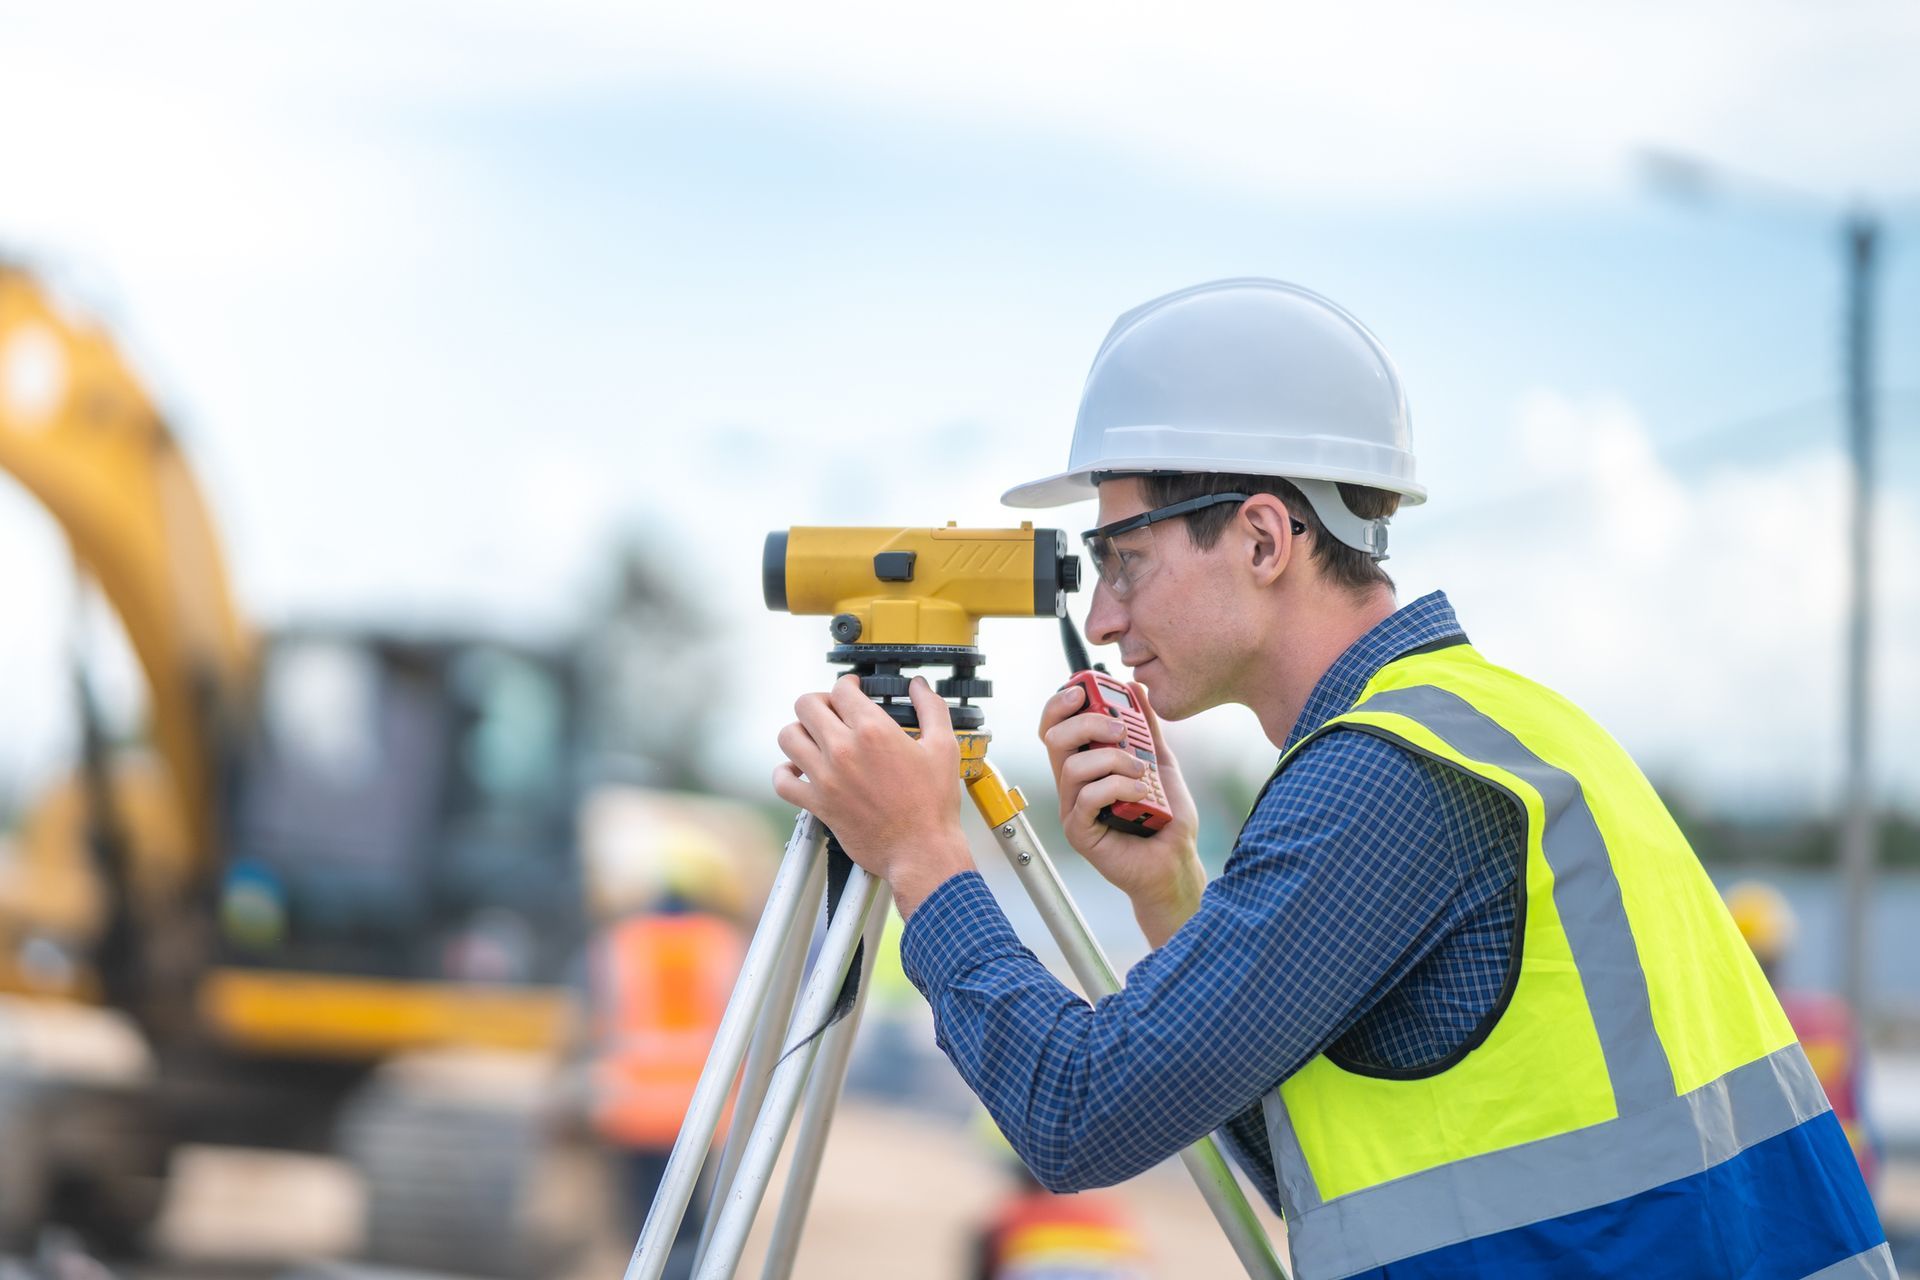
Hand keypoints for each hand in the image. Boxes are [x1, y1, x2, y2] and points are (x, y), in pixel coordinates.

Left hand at [773, 675, 974, 915]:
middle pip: (807, 705)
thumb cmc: (933, 804)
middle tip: (833, 711)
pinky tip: (799, 771)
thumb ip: (931, 709)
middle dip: (820, 702)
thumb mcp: (944, 748)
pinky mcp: (818, 804)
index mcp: (873, 731)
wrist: (921, 850)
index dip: (847, 685)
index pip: (841, 690)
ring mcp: (826, 778)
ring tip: (815, 738)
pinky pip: (782, 782)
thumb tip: (919, 686)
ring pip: (788, 737)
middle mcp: (843, 750)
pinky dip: (785, 773)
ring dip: (799, 731)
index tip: (852, 690)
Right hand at [1039, 680, 1203, 945]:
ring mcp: (1074, 809)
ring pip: (1072, 767)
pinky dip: (1118, 787)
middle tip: (1119, 730)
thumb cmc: (1166, 819)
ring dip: (1112, 760)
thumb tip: (1134, 689)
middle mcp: (1073, 786)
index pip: (1056, 727)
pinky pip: (1087, 798)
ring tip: (1141, 773)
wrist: (1176, 861)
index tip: (1082, 688)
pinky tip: (1142, 793)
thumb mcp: (1160, 762)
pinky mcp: (1080, 832)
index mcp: (1086, 765)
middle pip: (1054, 739)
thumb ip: (1145, 728)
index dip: (1061, 704)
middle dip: (1086, 723)